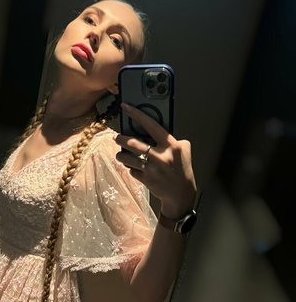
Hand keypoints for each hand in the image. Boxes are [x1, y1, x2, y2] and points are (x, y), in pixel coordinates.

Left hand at [114, 102, 196, 218]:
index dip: (137, 114)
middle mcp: (160, 156)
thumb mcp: (184, 150)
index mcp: (171, 146)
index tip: (125, 107)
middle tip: (116, 137)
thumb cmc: (182, 170)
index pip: (151, 125)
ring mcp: (151, 169)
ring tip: (121, 153)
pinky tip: (133, 167)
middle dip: (121, 139)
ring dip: (121, 155)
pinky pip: (131, 170)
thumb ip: (171, 139)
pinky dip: (130, 168)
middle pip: (133, 143)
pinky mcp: (145, 179)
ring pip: (126, 158)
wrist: (180, 194)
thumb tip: (155, 130)